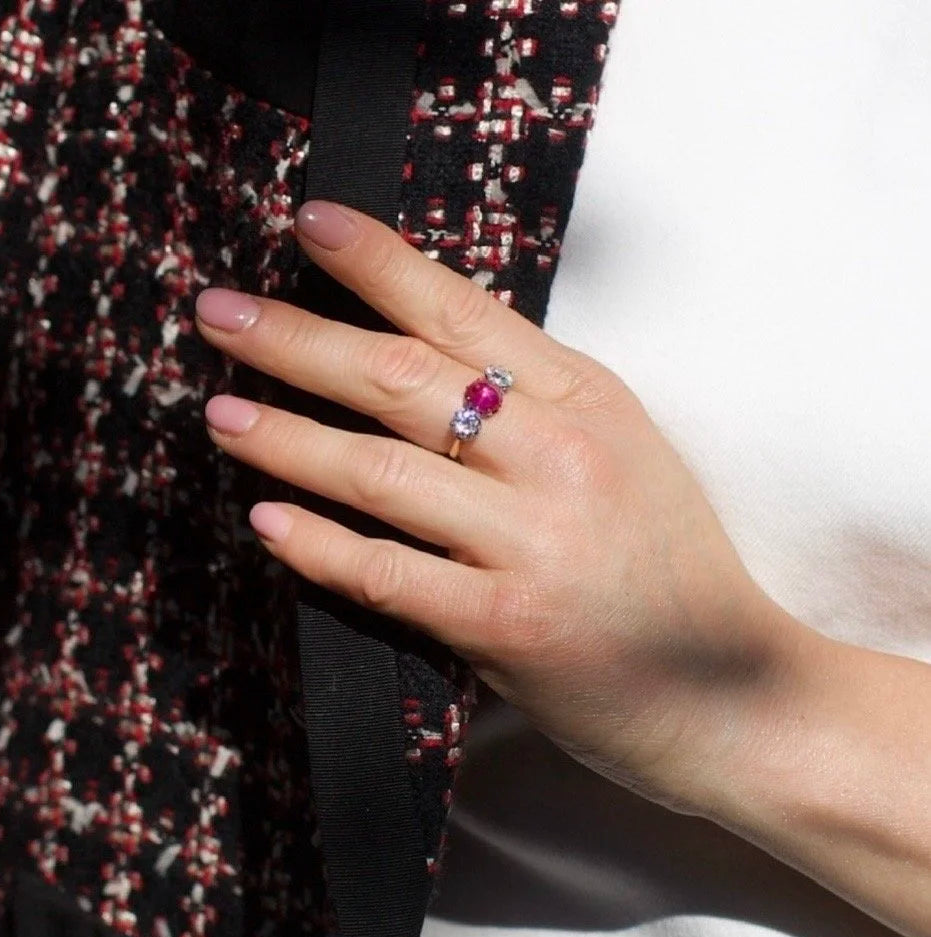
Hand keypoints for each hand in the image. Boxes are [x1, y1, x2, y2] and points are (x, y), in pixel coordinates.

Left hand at [195, 200, 801, 813]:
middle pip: (402, 379)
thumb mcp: (623, 451)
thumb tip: (421, 354)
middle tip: (216, 313)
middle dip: (297, 340)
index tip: (308, 222)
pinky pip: (388, 575)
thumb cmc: (671, 567)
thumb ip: (537, 403)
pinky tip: (265, 523)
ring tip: (218, 414)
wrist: (739, 694)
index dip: (378, 262)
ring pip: (381, 472)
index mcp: (590, 399)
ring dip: (287, 440)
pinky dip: (318, 547)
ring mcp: (535, 543)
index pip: (463, 311)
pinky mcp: (508, 628)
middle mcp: (561, 457)